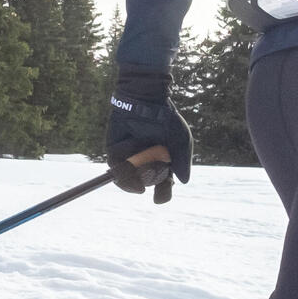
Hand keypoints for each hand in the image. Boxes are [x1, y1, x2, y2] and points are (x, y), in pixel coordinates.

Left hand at [105, 68, 193, 203]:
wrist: (146, 100)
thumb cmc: (166, 119)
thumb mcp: (181, 141)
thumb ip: (182, 161)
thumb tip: (183, 182)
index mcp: (162, 165)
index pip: (162, 187)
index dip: (162, 194)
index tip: (160, 198)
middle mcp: (145, 164)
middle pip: (145, 185)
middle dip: (150, 179)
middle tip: (156, 166)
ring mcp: (129, 159)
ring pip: (127, 180)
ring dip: (134, 176)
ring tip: (142, 161)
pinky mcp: (114, 152)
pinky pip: (116, 166)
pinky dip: (124, 161)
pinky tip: (135, 143)